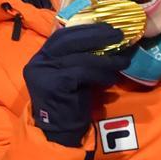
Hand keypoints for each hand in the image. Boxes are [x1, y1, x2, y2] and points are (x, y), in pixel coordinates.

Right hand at [24, 23, 132, 146]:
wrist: (59, 133)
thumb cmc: (69, 103)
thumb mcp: (72, 75)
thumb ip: (79, 58)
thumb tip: (107, 38)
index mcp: (40, 57)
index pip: (63, 35)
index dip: (85, 29)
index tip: (106, 26)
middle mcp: (38, 62)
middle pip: (70, 40)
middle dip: (96, 35)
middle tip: (118, 34)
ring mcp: (43, 73)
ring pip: (80, 57)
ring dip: (105, 58)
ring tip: (122, 60)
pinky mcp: (54, 84)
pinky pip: (83, 72)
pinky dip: (101, 73)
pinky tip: (112, 77)